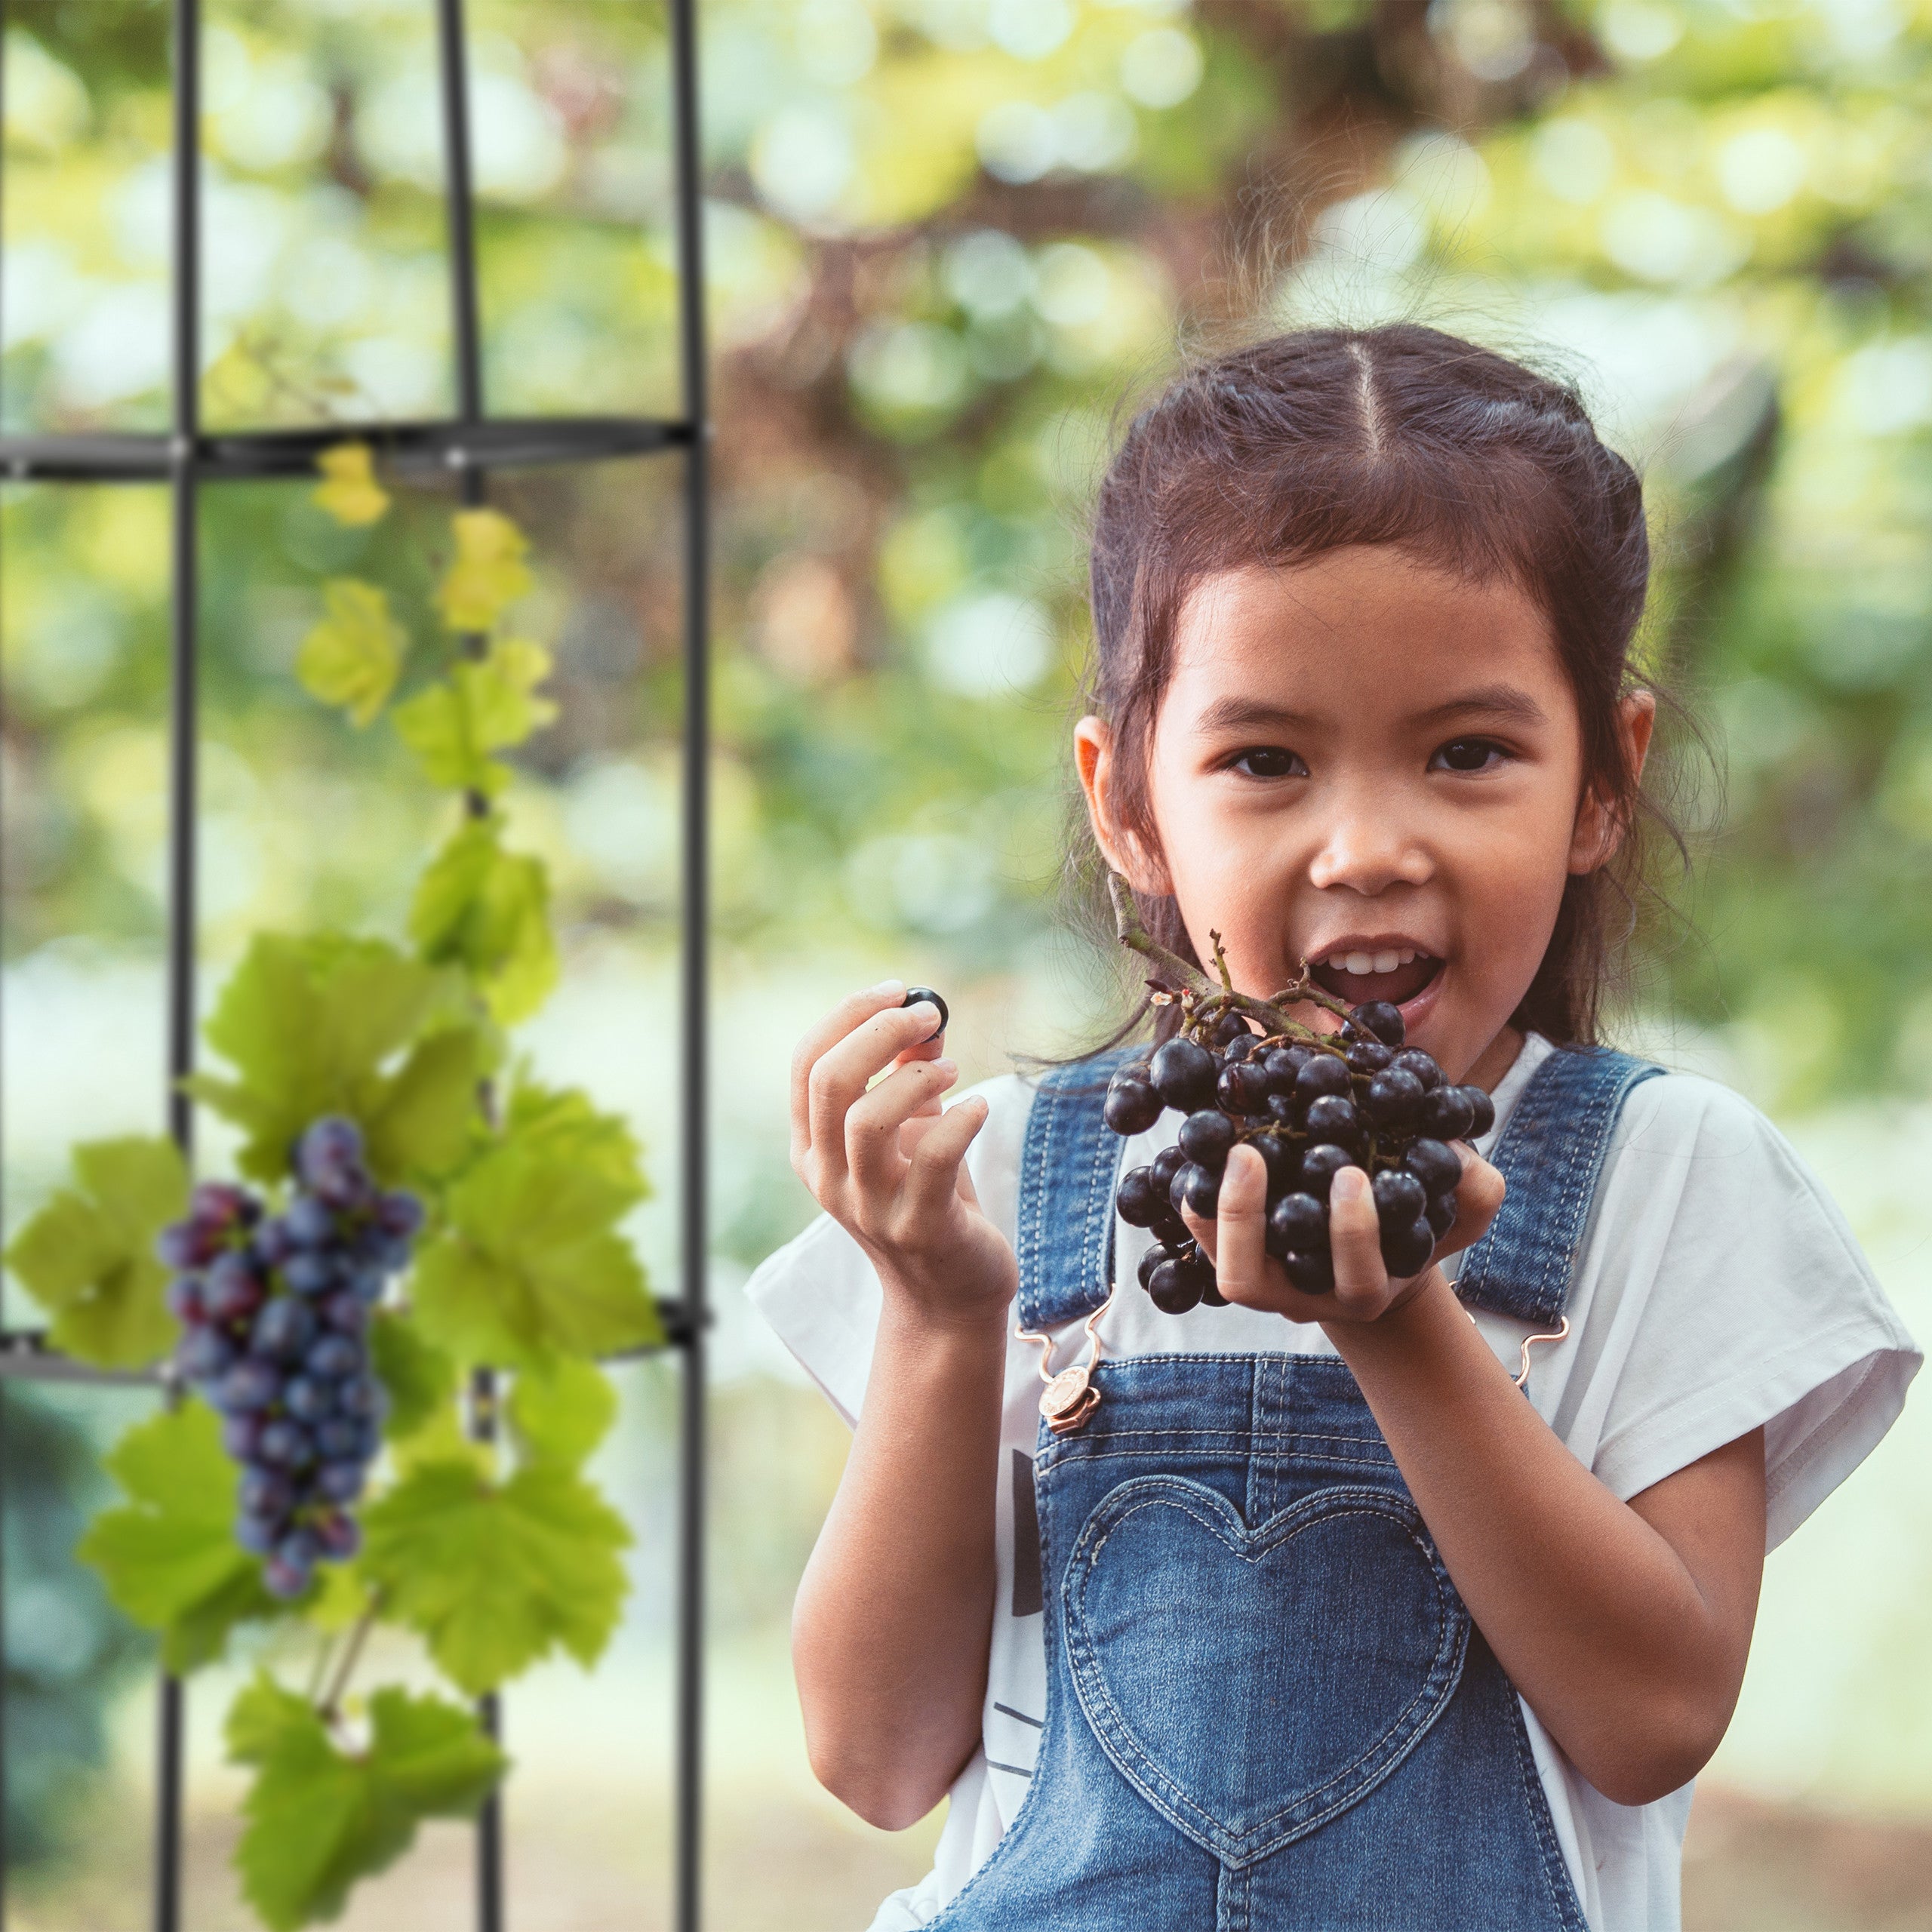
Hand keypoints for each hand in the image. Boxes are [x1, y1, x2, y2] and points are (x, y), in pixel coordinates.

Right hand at [789, 981, 1016, 1328]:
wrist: (949, 1294)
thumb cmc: (930, 1199)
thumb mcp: (912, 1130)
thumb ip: (910, 1073)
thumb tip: (926, 1012)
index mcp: (812, 1148)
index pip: (806, 1064)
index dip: (848, 1015)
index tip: (896, 990)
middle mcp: (828, 1178)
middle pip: (831, 1082)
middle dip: (880, 1032)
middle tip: (928, 1014)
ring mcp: (869, 1207)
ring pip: (868, 1121)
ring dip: (916, 1078)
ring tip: (952, 1071)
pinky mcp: (919, 1228)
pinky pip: (933, 1157)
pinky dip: (961, 1119)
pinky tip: (979, 1108)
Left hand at [1181, 1143, 1505, 1325]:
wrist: (1380, 1249)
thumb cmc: (1418, 1228)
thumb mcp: (1458, 1213)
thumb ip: (1475, 1188)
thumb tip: (1457, 1148)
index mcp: (1364, 1290)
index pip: (1354, 1277)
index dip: (1351, 1232)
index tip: (1352, 1172)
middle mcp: (1302, 1295)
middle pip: (1252, 1283)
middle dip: (1249, 1219)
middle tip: (1252, 1154)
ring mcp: (1263, 1281)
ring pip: (1221, 1266)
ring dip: (1216, 1209)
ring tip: (1229, 1148)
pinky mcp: (1234, 1255)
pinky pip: (1201, 1239)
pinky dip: (1195, 1200)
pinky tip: (1202, 1151)